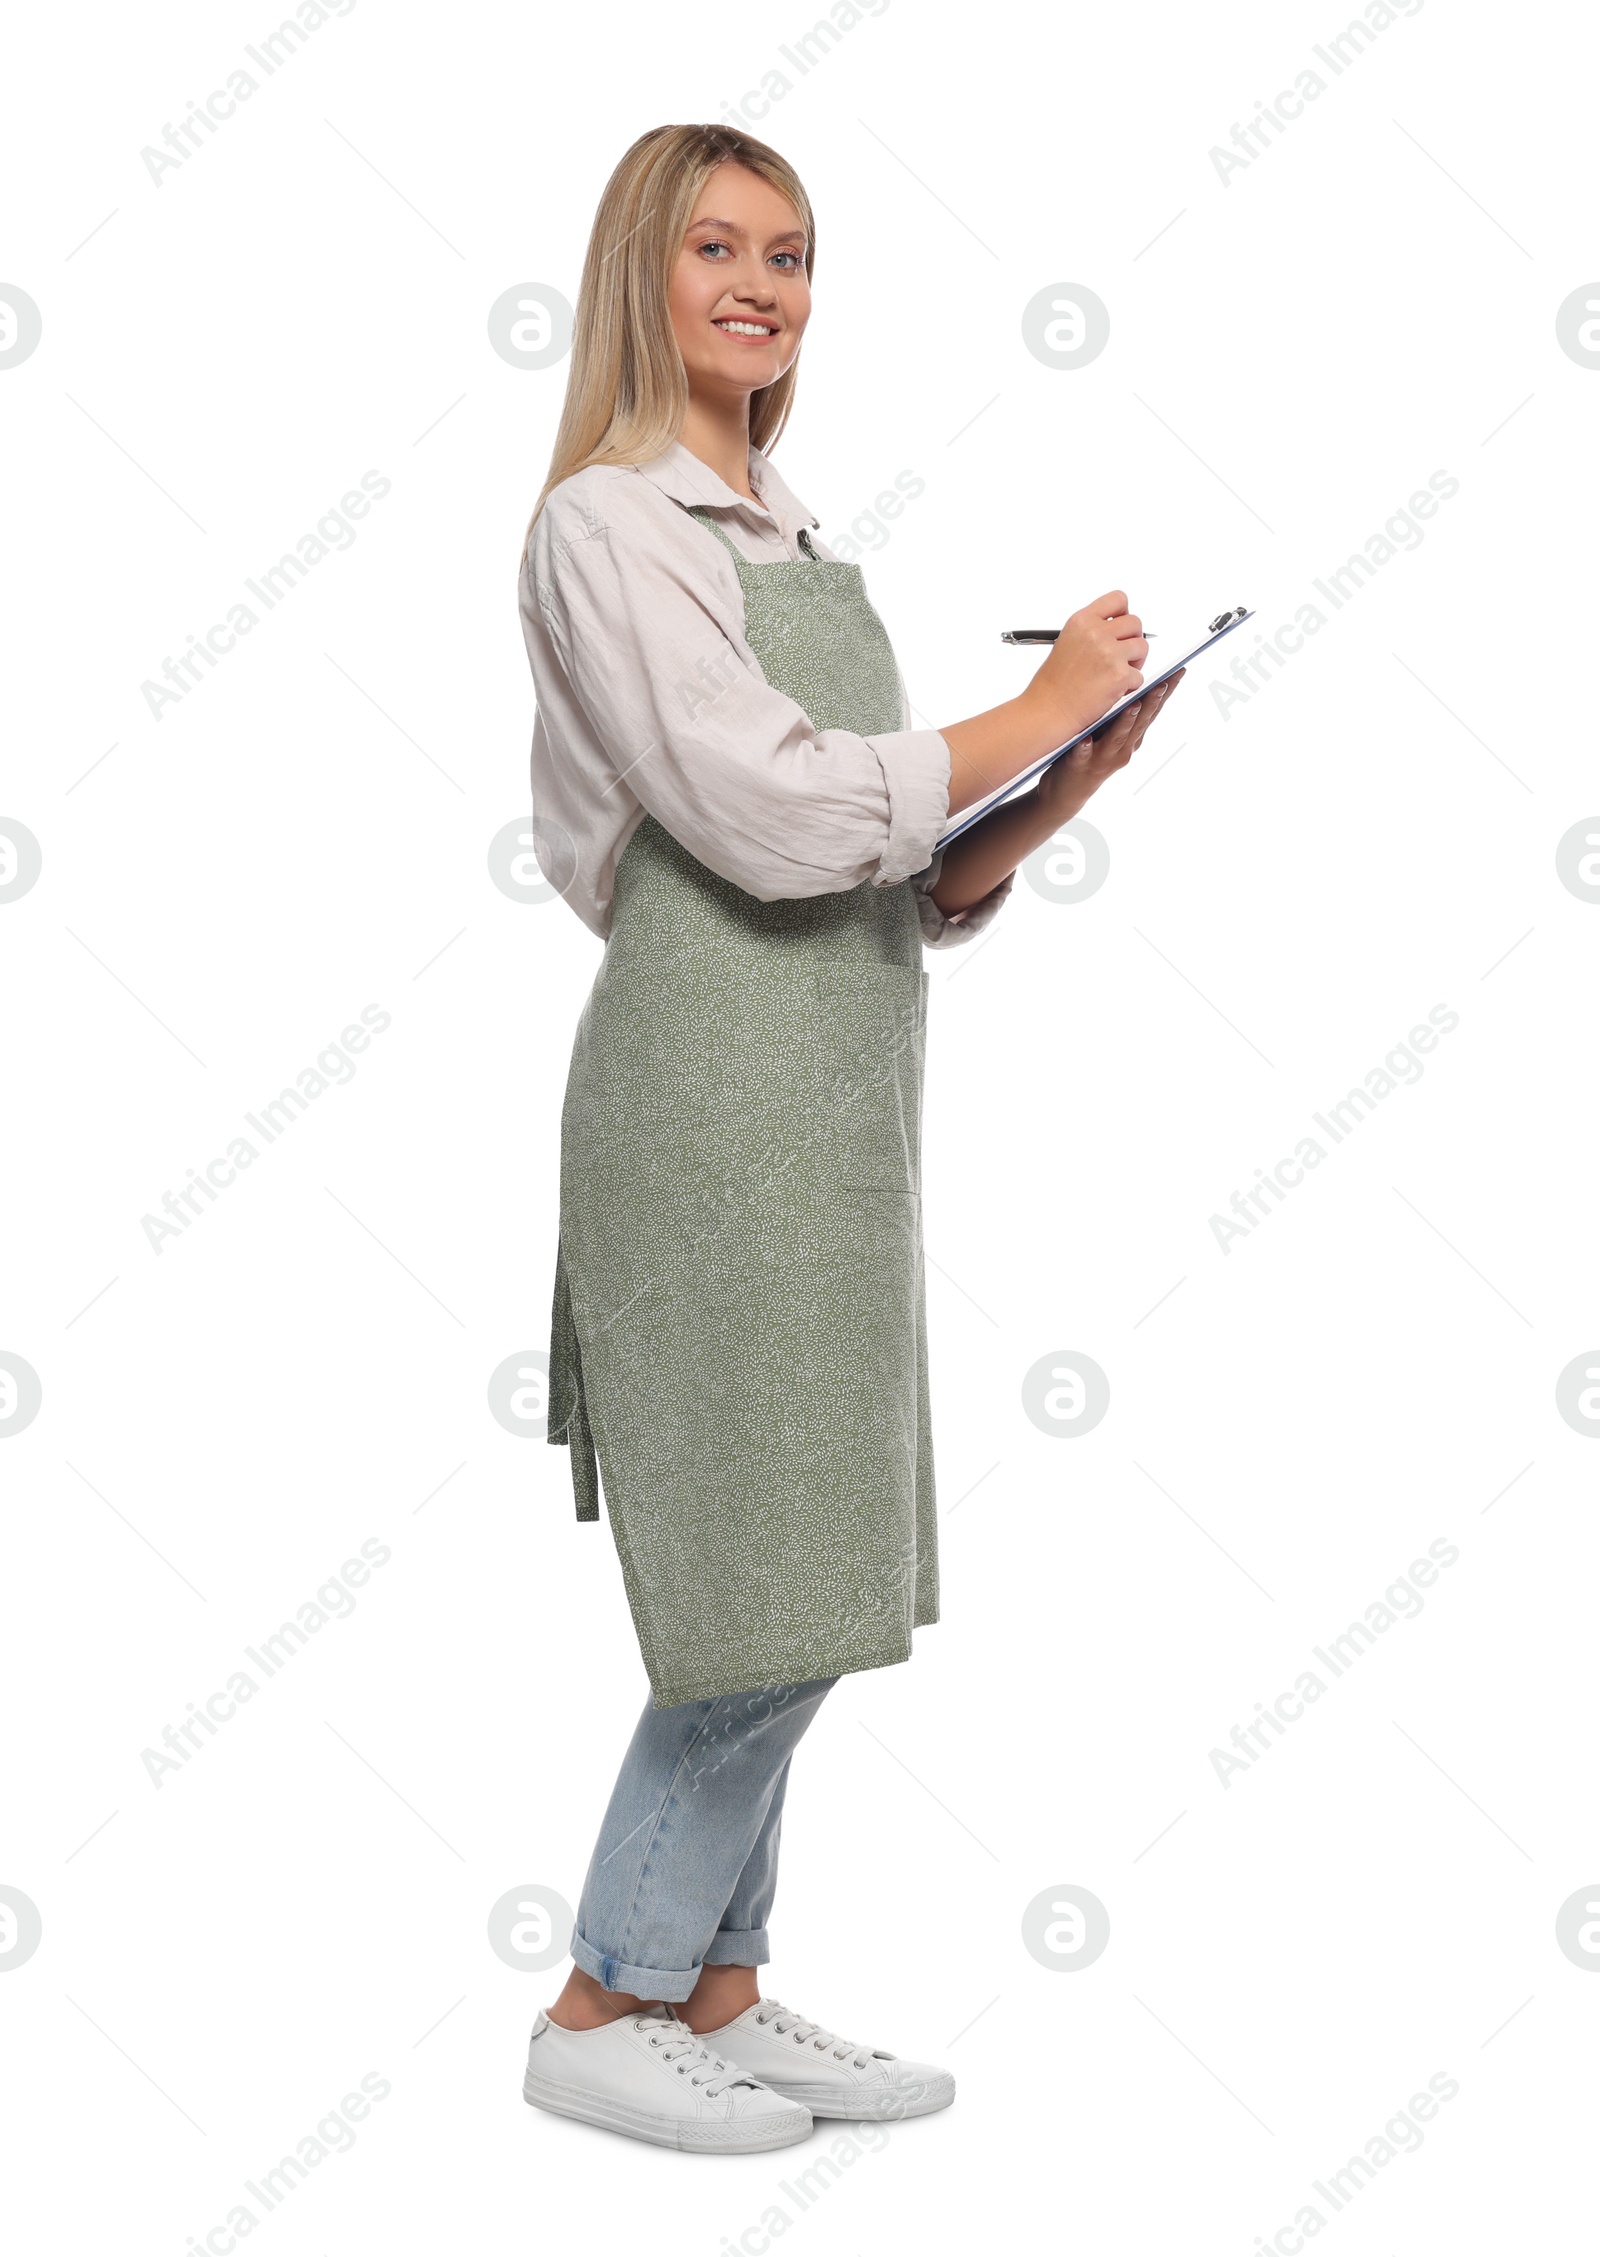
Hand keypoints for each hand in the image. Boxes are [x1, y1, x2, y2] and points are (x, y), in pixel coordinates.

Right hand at [1026, 590, 1147, 741]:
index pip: (1118, 599)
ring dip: (1135, 662)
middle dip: (1132, 640)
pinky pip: (1139, 676)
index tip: (1121, 628)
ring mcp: (1109, 653)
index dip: (1124, 614)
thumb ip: (1092, 630)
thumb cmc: (1054, 683)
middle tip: (1122, 657)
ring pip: (1142, 647)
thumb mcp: (1067, 641)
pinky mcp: (1119, 675)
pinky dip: (1129, 686)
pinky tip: (1112, 691)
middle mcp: (1096, 632)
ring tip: (1118, 674)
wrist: (1047, 710)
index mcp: (1082, 620)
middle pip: (1135, 623)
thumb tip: (1118, 628)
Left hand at [1034, 671, 1184, 822]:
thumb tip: (1131, 677)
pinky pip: (1084, 755)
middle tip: (1161, 683)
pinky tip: (1085, 739)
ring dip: (1126, 722)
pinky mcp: (1082, 766)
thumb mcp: (1110, 728)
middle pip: (1141, 722)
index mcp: (1132, 736)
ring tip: (1132, 705)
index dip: (1167, 691)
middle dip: (1152, 702)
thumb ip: (1120, 709)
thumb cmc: (1089, 751)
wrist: (1068, 789)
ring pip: (1118, 737)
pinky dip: (1086, 748)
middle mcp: (1124, 747)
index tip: (1180, 670)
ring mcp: (1105, 758)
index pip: (1153, 710)